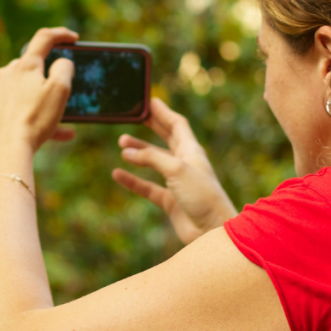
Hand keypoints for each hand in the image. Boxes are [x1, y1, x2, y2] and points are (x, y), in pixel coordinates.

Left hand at [0, 27, 79, 154]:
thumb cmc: (35, 118)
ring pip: (31, 91)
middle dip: (52, 74)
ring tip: (69, 118)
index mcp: (24, 65)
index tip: (74, 38)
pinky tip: (63, 133)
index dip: (61, 34)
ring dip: (50, 101)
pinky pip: (25, 109)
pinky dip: (42, 117)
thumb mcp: (59, 90)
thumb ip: (64, 69)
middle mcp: (8, 75)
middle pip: (34, 66)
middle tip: (67, 83)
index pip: (43, 38)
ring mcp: (1, 93)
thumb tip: (62, 62)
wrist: (7, 150)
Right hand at [112, 97, 237, 244]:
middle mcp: (185, 164)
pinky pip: (147, 186)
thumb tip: (127, 152)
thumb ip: (151, 158)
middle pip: (166, 139)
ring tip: (121, 144)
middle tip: (134, 116)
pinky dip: (133, 180)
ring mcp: (177, 182)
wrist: (212, 230)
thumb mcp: (176, 169)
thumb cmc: (202, 196)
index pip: (177, 125)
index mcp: (192, 151)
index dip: (164, 112)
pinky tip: (118, 174)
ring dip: (139, 152)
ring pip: (154, 162)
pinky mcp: (170, 200)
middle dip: (151, 127)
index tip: (150, 101)